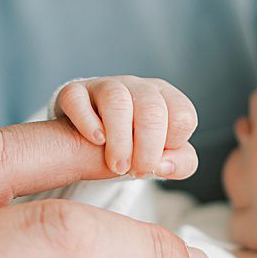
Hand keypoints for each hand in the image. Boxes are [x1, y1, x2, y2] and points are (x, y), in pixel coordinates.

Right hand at [56, 76, 198, 178]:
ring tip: (116, 165)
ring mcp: (105, 86)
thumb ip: (181, 163)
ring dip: (119, 140)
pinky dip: (87, 122)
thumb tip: (164, 164)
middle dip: (147, 148)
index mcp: (166, 99)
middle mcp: (138, 87)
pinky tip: (96, 140)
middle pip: (151, 109)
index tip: (156, 164)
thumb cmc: (136, 147)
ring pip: (116, 100)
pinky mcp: (74, 93)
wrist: (94, 143)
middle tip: (136, 171)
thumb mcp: (165, 157)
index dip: (171, 146)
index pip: (182, 117)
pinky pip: (77, 99)